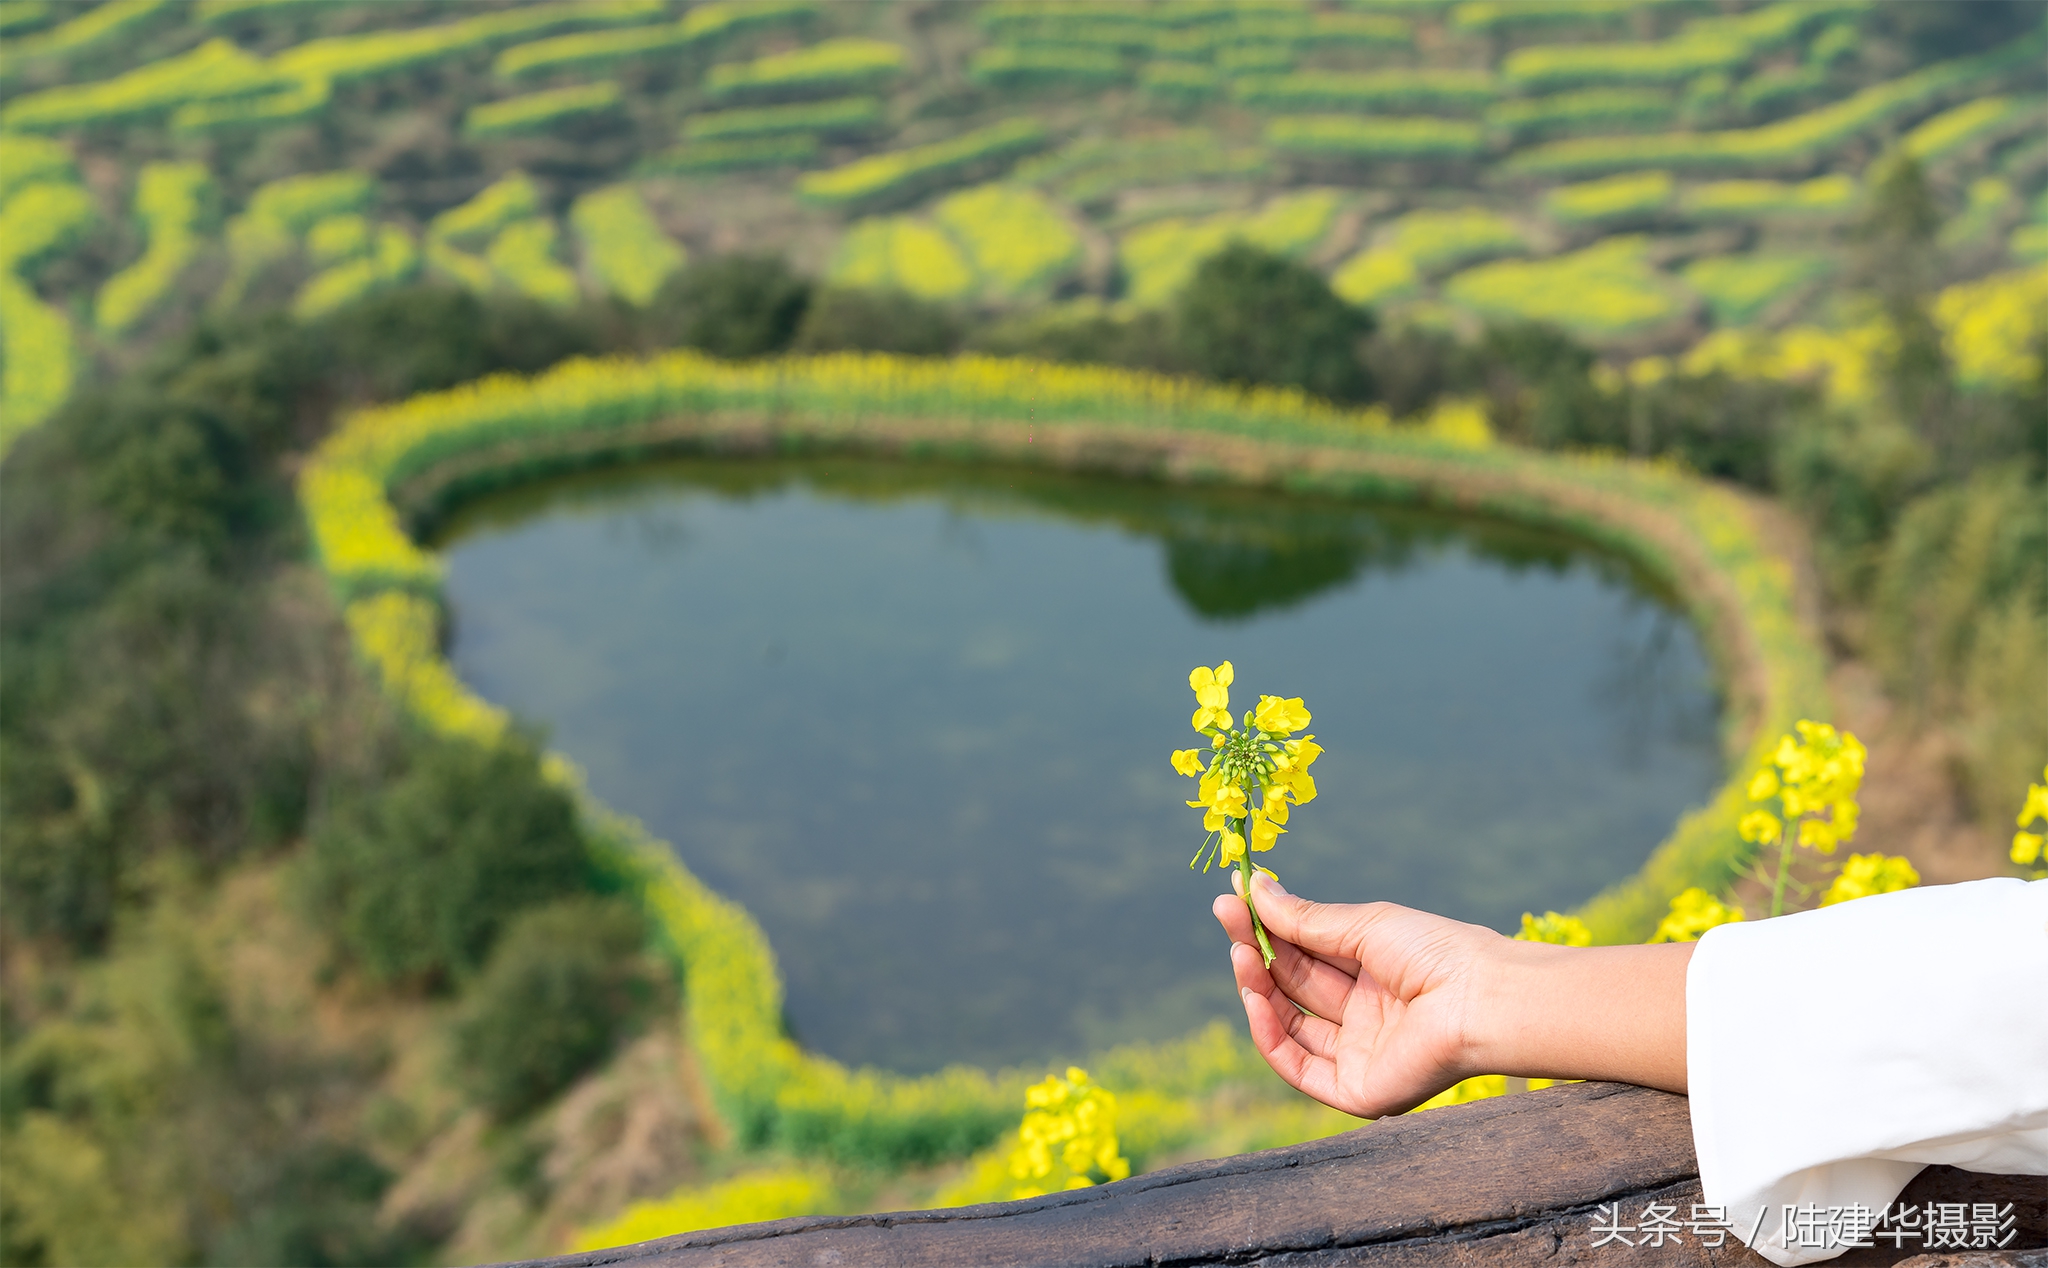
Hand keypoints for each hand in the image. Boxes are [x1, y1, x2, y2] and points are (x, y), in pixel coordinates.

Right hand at [1214, 874, 1691, 1119]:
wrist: (1478, 999)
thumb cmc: (1434, 951)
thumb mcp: (1361, 926)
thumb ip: (1304, 918)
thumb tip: (1256, 887)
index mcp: (1371, 977)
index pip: (1305, 954)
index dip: (1267, 928)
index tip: (1233, 898)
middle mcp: (1362, 1018)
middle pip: (1292, 987)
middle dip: (1256, 952)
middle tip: (1227, 916)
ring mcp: (1358, 1055)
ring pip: (1289, 1027)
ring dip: (1257, 990)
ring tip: (1240, 953)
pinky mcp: (1356, 1091)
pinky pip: (1299, 1068)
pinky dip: (1269, 1036)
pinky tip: (1255, 999)